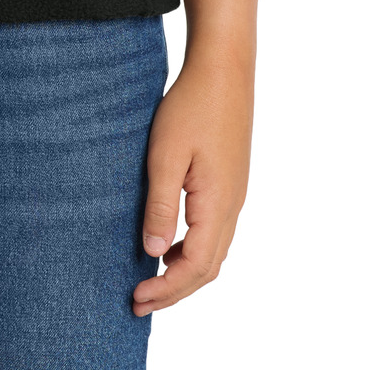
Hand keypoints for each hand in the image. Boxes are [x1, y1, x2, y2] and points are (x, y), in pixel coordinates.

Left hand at [132, 52, 252, 315]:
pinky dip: (192, 250)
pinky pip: (214, 232)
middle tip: (139, 302)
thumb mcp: (166, 154)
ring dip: (184, 273)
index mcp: (217, 204)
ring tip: (151, 280)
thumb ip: (160, 204)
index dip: (166, 289)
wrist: (224, 70)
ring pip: (214, 252)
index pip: (194, 267)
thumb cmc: (191, 106)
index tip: (136, 298)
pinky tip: (168, 243)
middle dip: (174, 291)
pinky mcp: (230, 183)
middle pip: (208, 268)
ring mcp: (235, 195)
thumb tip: (153, 252)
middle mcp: (232, 206)